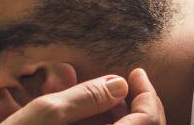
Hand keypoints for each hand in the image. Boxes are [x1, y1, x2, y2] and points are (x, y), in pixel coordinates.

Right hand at [0, 68, 164, 124]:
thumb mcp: (45, 112)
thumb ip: (85, 97)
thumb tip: (119, 83)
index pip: (149, 121)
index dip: (148, 94)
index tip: (136, 72)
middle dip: (138, 105)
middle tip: (121, 84)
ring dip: (125, 119)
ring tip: (103, 101)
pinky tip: (92, 120)